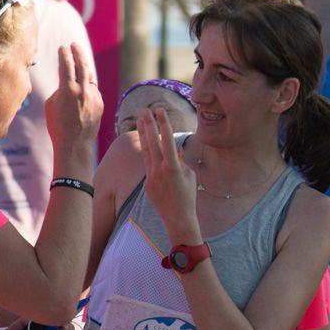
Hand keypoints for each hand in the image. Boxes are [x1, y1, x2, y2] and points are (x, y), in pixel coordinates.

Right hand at [45, 43, 102, 175]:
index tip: (62, 48)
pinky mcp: (100, 103)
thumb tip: (68, 82)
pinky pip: (93, 90)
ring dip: (84, 67)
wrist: (75, 145)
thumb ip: (60, 89)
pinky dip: (88, 86)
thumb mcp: (51, 105)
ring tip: (79, 61)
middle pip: (82, 64)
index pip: (66, 63)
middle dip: (77, 52)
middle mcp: (83, 90)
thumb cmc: (57, 126)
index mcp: (67, 89)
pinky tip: (83, 86)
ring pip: (89, 76)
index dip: (64, 53)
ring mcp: (94, 96)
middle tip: (74, 45)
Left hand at [138, 107, 200, 244]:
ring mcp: (151, 177)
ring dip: (142, 135)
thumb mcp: (190, 176)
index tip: (160, 110)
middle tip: (144, 109)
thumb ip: (182, 160)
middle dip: (148, 124)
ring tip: (139, 120)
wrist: (178, 219)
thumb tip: (176, 149)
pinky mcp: (147, 184)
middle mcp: (159, 170)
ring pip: (145, 151)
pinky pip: (148, 165)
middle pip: (152, 142)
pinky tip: (146, 143)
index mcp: (172, 166)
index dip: (163, 123)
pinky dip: (148, 153)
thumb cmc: (189, 197)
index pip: (167, 139)